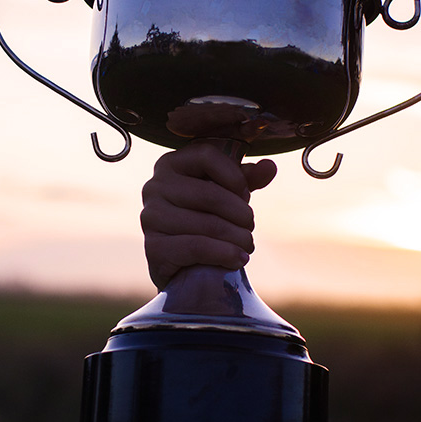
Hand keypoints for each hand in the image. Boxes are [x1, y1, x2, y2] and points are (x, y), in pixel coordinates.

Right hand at [140, 144, 276, 290]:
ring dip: (237, 238)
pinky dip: (224, 254)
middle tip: (250, 227)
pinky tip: (238, 259)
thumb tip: (269, 167)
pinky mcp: (153, 247)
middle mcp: (154, 186)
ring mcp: (150, 217)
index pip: (207, 155)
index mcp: (170, 164)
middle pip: (210, 194)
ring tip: (247, 245)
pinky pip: (197, 247)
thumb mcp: (224, 194)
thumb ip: (245, 179)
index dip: (234, 176)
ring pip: (207, 224)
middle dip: (240, 214)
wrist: (181, 266)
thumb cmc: (203, 220)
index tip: (245, 195)